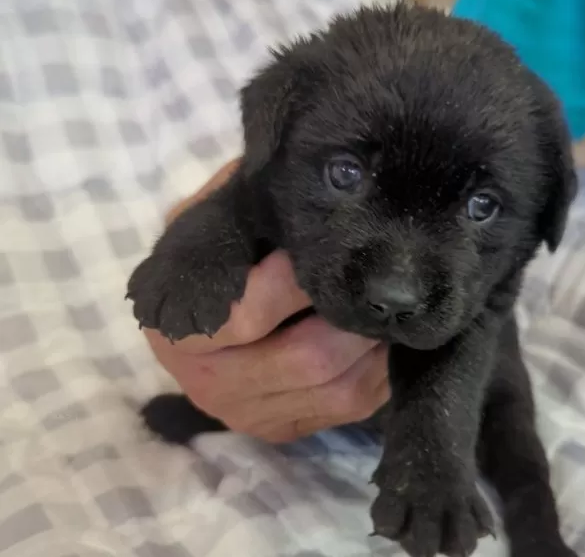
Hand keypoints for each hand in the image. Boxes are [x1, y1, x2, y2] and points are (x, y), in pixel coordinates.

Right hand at [143, 159, 389, 442]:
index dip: (293, 282)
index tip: (322, 245)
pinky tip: (386, 334)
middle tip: (379, 275)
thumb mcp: (217, 216)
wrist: (200, 311)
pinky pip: (353, 408)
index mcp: (180, 328)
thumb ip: (243, 199)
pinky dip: (380, 370)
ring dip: (375, 343)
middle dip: (352, 314)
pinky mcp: (285, 430)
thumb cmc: (217, 250)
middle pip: (306, 359)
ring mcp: (250, 414)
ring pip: (339, 388)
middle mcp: (209, 383)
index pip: (246, 316)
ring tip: (389, 301)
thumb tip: (297, 169)